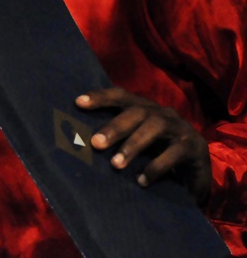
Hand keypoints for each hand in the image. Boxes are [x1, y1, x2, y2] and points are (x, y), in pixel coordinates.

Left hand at [76, 87, 211, 203]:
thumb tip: (82, 142)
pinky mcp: (194, 147)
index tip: (78, 103)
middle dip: (115, 127)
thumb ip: (117, 137)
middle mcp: (162, 113)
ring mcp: (180, 128)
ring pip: (155, 127)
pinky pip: (174, 153)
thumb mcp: (137, 142)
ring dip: (133, 145)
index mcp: (145, 108)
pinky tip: (141, 180)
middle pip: (137, 112)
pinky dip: (156, 167)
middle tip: (95, 143)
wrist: (197, 172)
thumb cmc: (158, 153)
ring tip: (116, 164)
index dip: (101, 96)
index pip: (121, 96)